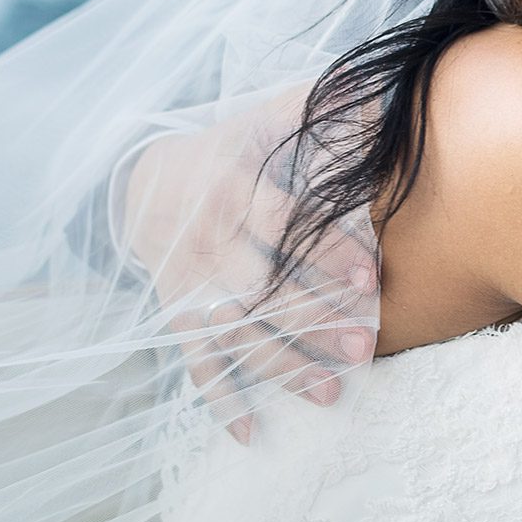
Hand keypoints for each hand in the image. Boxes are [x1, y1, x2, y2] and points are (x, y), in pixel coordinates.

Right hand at [119, 101, 377, 441]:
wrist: (145, 180)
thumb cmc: (231, 150)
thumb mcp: (267, 117)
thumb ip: (321, 106)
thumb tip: (376, 87)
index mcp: (231, 190)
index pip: (282, 225)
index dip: (325, 251)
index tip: (371, 277)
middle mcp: (208, 243)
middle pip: (263, 288)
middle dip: (313, 320)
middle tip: (366, 347)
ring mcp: (190, 286)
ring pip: (236, 332)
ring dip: (282, 365)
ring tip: (332, 394)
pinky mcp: (179, 317)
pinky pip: (195, 364)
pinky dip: (220, 400)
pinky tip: (250, 434)